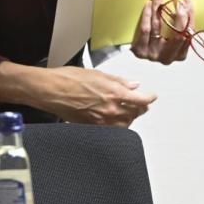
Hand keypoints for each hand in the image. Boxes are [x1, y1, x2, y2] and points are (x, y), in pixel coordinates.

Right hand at [42, 66, 156, 126]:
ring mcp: (101, 120)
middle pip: (135, 114)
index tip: (152, 97)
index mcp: (114, 93)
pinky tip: (114, 120)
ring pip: (124, 124)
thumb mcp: (98, 74)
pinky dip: (115, 125)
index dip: (149, 98)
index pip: (141, 100)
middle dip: (141, 108)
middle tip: (142, 105)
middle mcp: (110, 109)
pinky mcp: (91, 127)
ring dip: (130, 118)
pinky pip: (110, 130)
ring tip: (130, 113)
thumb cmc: (69, 79)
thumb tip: (134, 85)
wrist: (50, 90)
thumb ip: (119, 81)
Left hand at [130, 0, 192, 64]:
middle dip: (180, 16)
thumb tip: (184, 4)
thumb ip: (180, 26)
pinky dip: (147, 16)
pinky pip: (145, 30)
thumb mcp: (173, 36)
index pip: (189, 35)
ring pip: (158, 28)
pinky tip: (148, 5)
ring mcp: (153, 56)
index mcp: (180, 55)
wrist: (137, 49)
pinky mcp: (140, 51)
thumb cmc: (159, 40)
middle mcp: (168, 58)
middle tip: (177, 0)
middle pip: (178, 35)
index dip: (190, 17)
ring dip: (159, 8)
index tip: (187, 0)